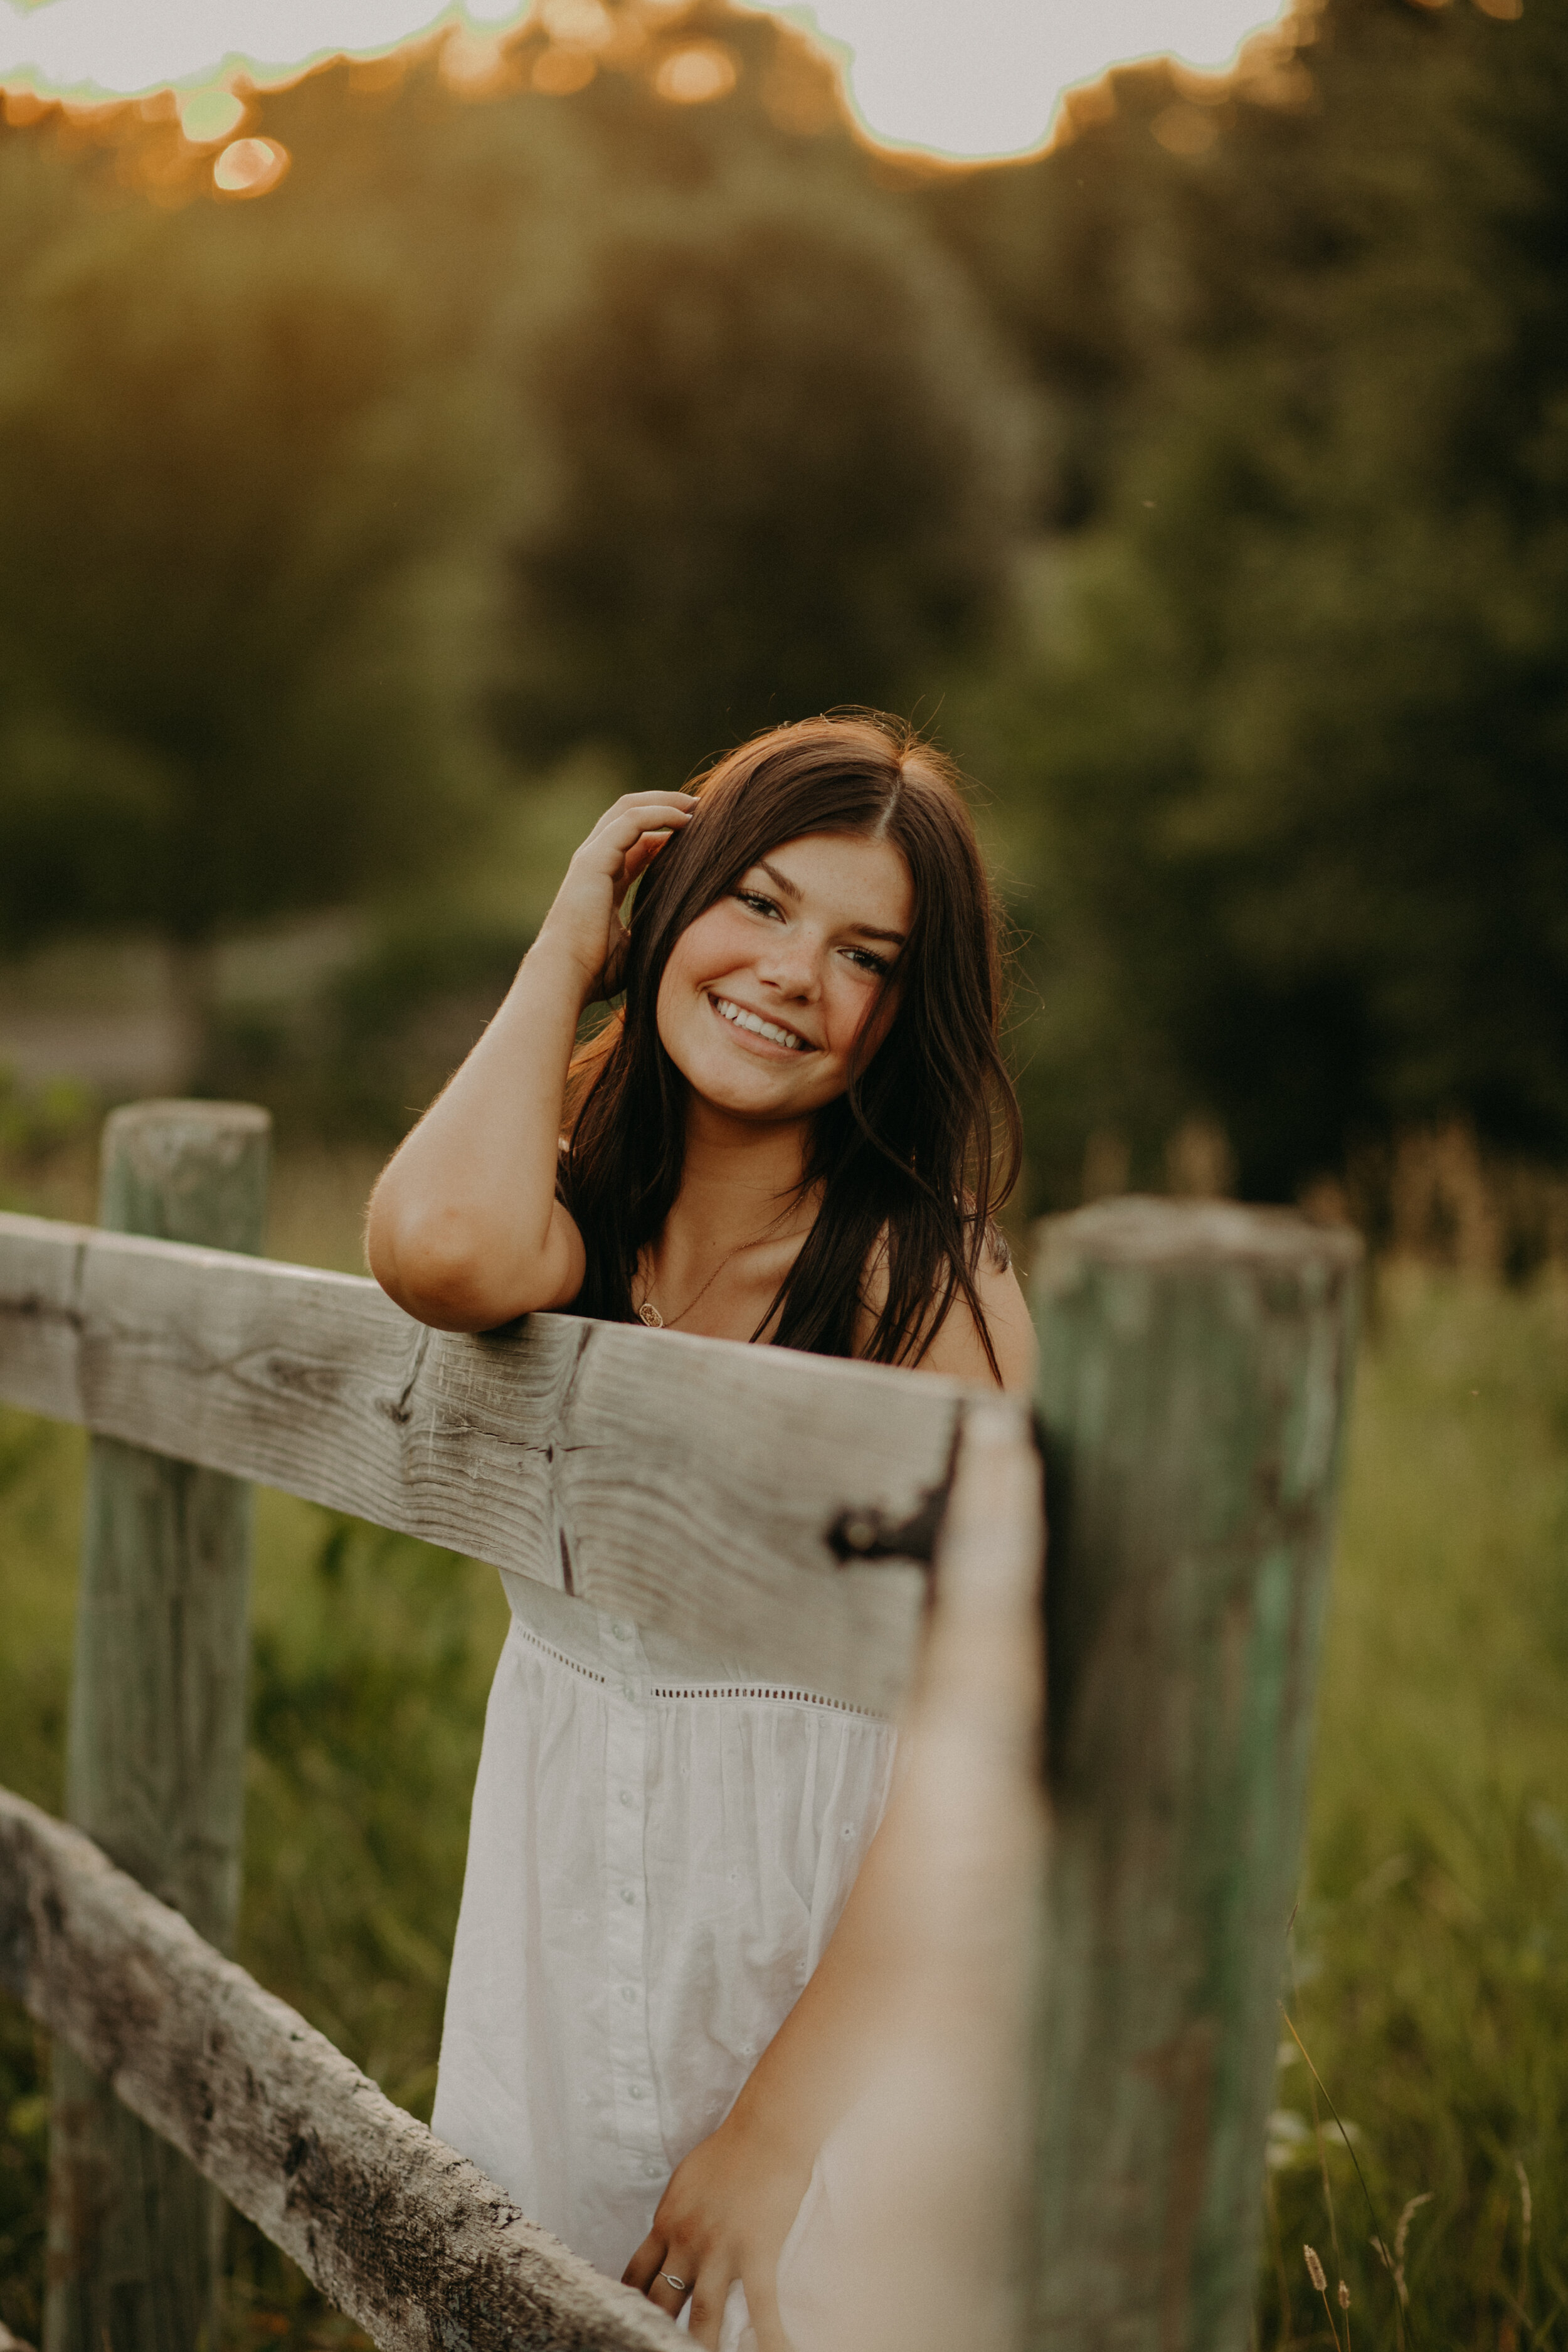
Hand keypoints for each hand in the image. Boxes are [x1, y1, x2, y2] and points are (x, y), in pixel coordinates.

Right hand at [534, 790, 696, 1003]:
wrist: (567, 977)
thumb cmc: (596, 972)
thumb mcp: (633, 944)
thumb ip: (649, 927)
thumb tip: (680, 932)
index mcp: (603, 882)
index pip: (635, 843)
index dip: (664, 832)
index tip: (697, 833)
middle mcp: (595, 863)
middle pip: (629, 817)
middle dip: (663, 806)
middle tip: (699, 807)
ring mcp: (591, 857)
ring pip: (628, 810)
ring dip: (664, 802)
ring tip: (696, 805)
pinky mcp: (593, 859)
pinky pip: (630, 821)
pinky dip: (658, 813)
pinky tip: (684, 818)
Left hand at [622, 2106, 810, 2351]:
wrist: (766, 2131)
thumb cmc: (729, 2150)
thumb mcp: (685, 2182)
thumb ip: (674, 2216)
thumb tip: (665, 2240)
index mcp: (666, 2223)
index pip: (636, 2276)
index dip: (628, 2306)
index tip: (624, 2324)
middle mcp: (686, 2242)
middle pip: (661, 2302)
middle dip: (655, 2331)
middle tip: (651, 2346)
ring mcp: (721, 2250)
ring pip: (704, 2314)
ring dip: (700, 2346)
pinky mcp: (756, 2251)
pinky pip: (760, 2306)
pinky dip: (767, 2337)